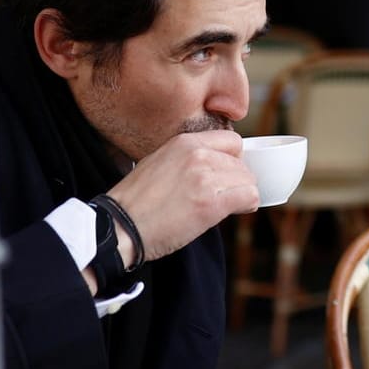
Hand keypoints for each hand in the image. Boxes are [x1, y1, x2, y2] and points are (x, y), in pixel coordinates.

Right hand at [106, 131, 257, 263]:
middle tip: (222, 196)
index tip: (225, 175)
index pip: (232, 141)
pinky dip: (246, 206)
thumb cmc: (136, 202)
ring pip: (249, 181)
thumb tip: (215, 165)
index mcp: (184, 142)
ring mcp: (205, 177)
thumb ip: (187, 158)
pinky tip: (233, 212)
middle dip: (237, 182)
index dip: (234, 160)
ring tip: (223, 206)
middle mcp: (197, 155)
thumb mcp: (159, 162)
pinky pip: (249, 197)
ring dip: (241, 195)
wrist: (119, 226)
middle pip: (243, 164)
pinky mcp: (211, 202)